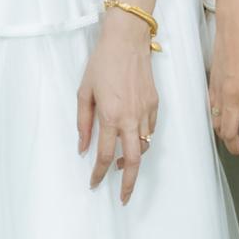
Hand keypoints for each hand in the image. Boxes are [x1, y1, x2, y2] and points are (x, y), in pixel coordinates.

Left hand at [74, 9, 156, 202]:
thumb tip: (83, 147)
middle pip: (133, 161)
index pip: (106, 155)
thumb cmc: (102, 63)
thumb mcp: (84, 92)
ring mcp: (146, 112)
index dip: (98, 173)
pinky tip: (133, 139)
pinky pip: (151, 131)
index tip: (94, 183)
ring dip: (134, 160)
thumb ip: (83, 123)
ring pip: (144, 146)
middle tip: (123, 198)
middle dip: (128, 183)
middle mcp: (131, 118)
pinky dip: (143, 140)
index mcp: (111, 117)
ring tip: (123, 166)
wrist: (127, 41)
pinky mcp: (156, 104)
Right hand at [208, 0, 238, 158]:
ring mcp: (218, 91)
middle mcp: (230, 96)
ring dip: (227, 136)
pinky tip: (228, 119)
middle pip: (228, 134)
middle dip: (237, 149)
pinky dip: (219, 120)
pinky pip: (212, 111)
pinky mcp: (212, 85)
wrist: (236, 22)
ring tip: (238, 140)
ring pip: (217, 125)